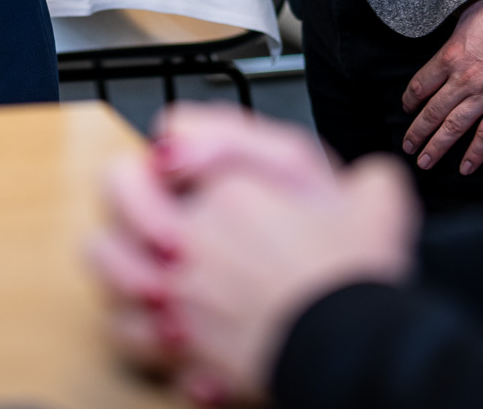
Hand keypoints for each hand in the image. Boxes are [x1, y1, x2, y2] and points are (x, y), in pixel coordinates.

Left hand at [88, 105, 418, 403]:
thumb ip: (362, 177)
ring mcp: (175, 286)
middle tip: (161, 206)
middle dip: (133, 189)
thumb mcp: (376, 199)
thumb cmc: (353, 280)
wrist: (346, 350)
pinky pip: (127, 330)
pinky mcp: (175, 343)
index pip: (176, 131)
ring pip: (106, 258)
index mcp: (233, 185)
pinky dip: (140, 330)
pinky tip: (166, 326)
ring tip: (148, 263)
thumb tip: (360, 180)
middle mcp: (191, 231)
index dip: (184, 143)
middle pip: (120, 185)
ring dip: (121, 257)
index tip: (189, 159)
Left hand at [399, 0, 482, 175]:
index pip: (420, 85)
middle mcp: (461, 80)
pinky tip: (466, 168)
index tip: (406, 109)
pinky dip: (475, 154)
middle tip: (407, 147)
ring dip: (436, 147)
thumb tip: (447, 39)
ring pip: (453, 127)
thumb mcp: (464, 17)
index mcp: (448, 57)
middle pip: (431, 112)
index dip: (410, 100)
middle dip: (417, 132)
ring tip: (424, 162)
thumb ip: (452, 37)